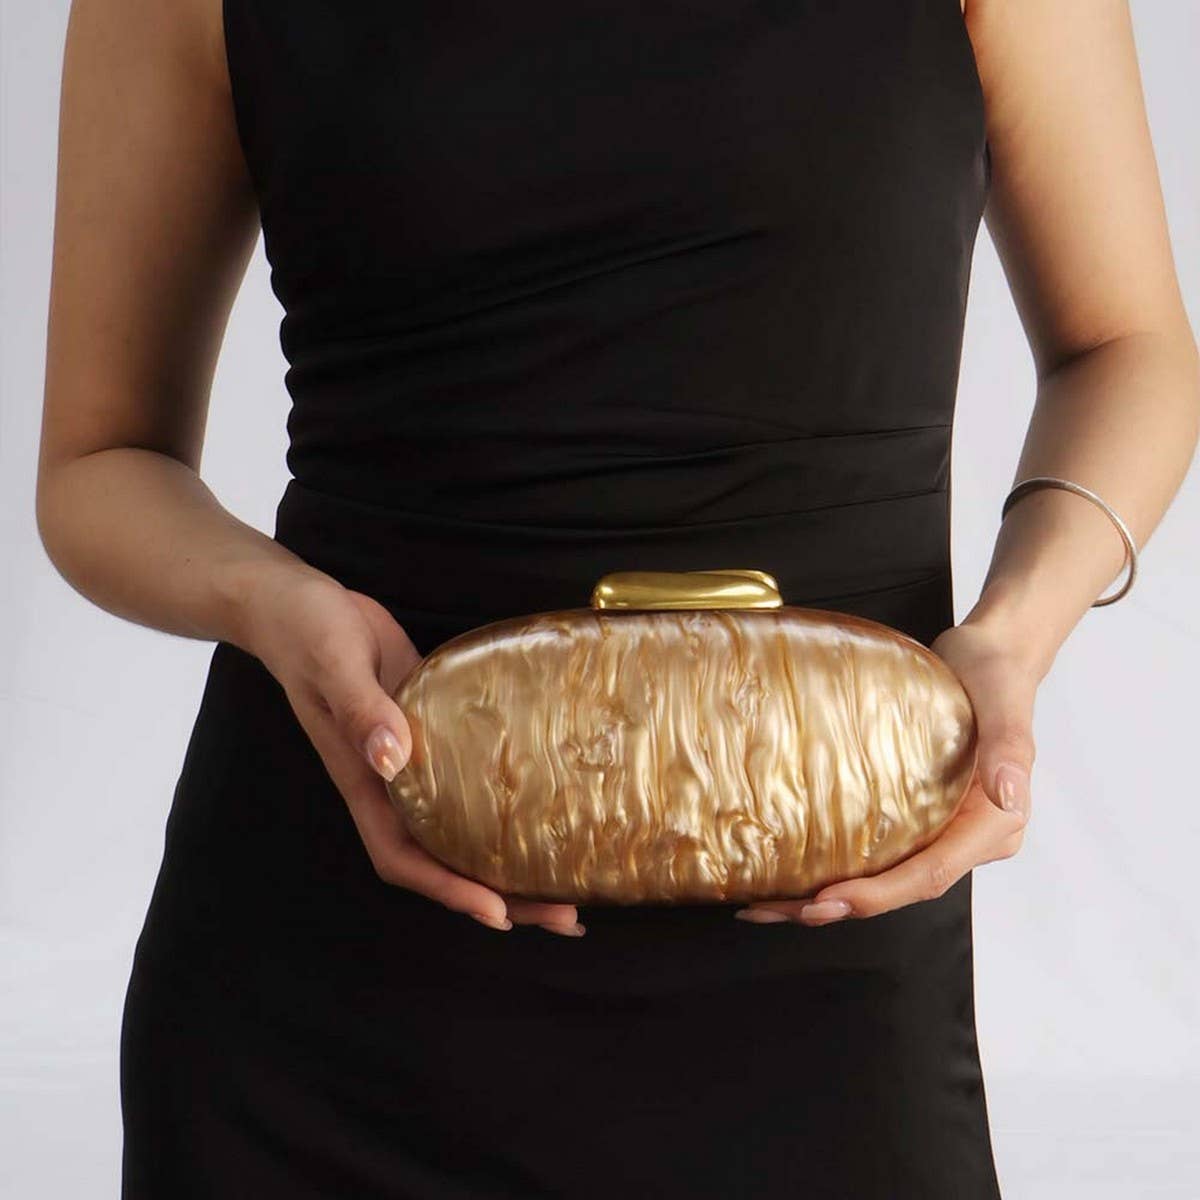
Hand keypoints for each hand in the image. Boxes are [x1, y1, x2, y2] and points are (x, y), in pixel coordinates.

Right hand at [243, 568, 585, 937]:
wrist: (296, 602)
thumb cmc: (306, 632)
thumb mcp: (333, 665)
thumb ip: (362, 710)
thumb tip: (393, 759)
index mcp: (363, 781)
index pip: (405, 856)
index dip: (448, 889)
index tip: (498, 913)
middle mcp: (389, 782)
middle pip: (444, 857)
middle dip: (501, 892)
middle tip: (565, 915)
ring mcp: (412, 758)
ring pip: (462, 823)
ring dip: (509, 855)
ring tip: (567, 877)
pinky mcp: (430, 726)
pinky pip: (469, 776)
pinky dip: (501, 798)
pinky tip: (542, 799)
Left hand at [734, 618, 1034, 926]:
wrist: (989, 657)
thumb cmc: (998, 678)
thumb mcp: (1005, 705)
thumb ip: (1010, 749)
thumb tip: (1009, 794)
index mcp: (992, 827)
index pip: (930, 875)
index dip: (879, 893)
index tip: (829, 898)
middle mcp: (966, 840)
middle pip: (899, 887)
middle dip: (840, 905)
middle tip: (781, 909)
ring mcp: (940, 830)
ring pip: (882, 876)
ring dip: (826, 894)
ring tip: (769, 903)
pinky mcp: (915, 817)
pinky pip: (873, 849)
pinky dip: (832, 863)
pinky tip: (790, 868)